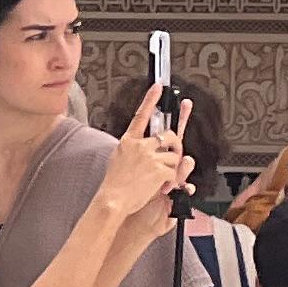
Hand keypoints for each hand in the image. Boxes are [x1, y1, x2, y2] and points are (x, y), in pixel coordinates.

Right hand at [94, 100, 195, 215]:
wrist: (112, 200)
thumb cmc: (114, 184)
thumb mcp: (119, 158)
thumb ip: (133, 148)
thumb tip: (146, 146)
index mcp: (129, 141)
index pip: (141, 115)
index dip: (151, 99)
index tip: (159, 86)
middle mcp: (140, 145)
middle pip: (169, 135)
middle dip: (176, 145)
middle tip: (174, 154)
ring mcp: (150, 156)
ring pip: (174, 156)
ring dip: (172, 168)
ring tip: (161, 178)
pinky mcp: (159, 169)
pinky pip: (174, 172)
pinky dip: (171, 181)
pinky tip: (161, 186)